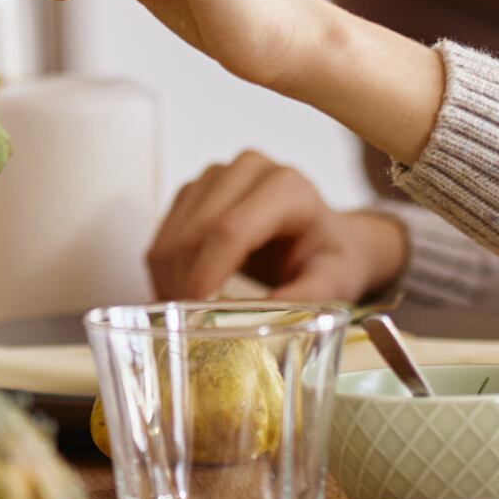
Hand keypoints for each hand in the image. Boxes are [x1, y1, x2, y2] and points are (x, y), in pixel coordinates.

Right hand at [146, 152, 414, 302]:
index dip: (206, 273)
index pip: (231, 230)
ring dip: (171, 279)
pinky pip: (165, 233)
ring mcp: (218, 175)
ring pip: (175, 233)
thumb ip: (300, 300)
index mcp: (287, 187)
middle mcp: (249, 169)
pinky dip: (166, 270)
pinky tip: (180, 295)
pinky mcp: (197, 189)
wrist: (326, 237)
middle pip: (197, 231)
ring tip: (184, 318)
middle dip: (184, 282)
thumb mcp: (332, 283)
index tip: (194, 314)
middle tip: (184, 329)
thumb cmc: (331, 259)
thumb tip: (251, 324)